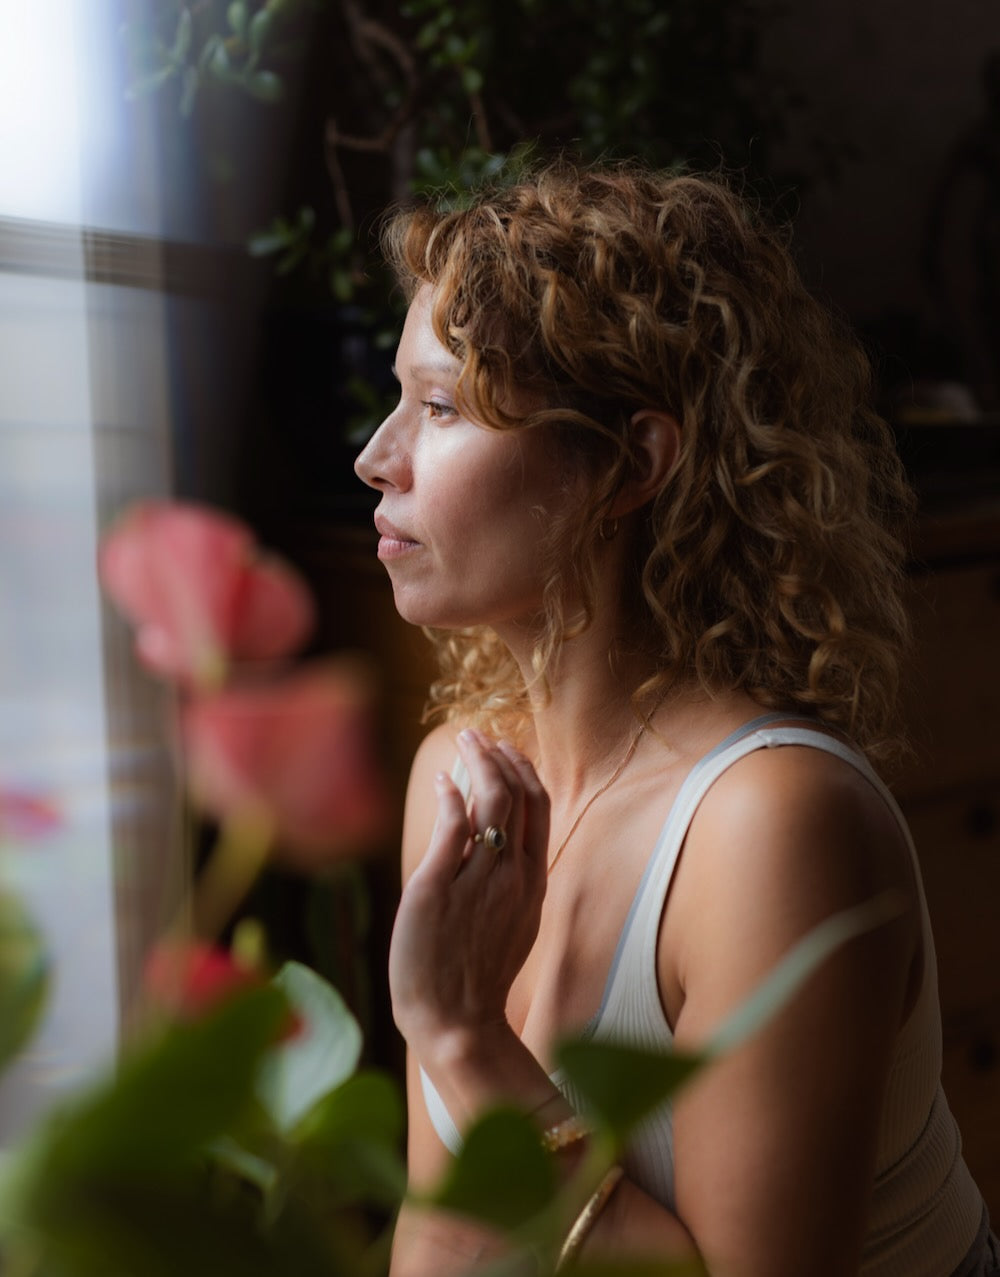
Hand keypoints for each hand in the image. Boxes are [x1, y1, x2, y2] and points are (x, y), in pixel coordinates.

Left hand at [388, 730, 549, 1053]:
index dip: (524, 771)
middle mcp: (512, 876)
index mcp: (533, 883)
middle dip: (500, 756)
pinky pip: (452, 826)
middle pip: (518, 795)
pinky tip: (442, 780)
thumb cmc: (476, 978)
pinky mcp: (438, 886)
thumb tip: (492, 841)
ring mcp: (478, 880)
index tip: (506, 749)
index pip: (539, 808)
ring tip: (464, 742)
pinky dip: (451, 795)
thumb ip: (507, 880)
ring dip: (478, 762)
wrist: (456, 1023)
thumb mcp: (509, 923)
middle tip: (478, 736)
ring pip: (490, 802)